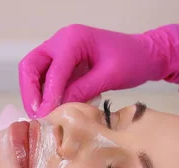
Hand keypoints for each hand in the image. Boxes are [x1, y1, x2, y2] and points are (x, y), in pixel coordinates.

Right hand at [18, 20, 178, 117]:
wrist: (147, 54)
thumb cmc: (133, 61)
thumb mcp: (109, 77)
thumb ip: (82, 90)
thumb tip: (58, 109)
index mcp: (73, 39)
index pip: (53, 70)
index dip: (47, 95)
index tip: (45, 117)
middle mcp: (62, 41)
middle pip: (31, 66)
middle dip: (30, 92)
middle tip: (36, 115)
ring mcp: (62, 51)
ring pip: (35, 72)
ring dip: (36, 94)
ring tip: (42, 116)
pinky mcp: (66, 63)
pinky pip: (48, 78)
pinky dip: (47, 93)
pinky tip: (54, 109)